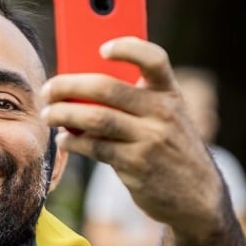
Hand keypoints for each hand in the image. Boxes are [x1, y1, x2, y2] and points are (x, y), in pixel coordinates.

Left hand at [41, 37, 228, 243]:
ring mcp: (150, 140)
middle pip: (107, 88)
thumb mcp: (165, 118)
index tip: (102, 48)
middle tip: (48, 90)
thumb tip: (77, 90)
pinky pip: (95, 147)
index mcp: (169, 94)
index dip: (128, 48)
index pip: (154, 59)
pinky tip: (64, 140)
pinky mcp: (136, 166)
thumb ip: (133, 101)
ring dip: (63, 114)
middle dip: (69, 85)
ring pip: (96, 118)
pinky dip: (73, 141)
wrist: (197, 197)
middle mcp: (163, 113)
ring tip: (48, 115)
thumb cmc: (169, 148)